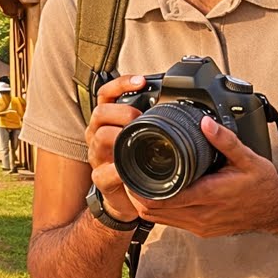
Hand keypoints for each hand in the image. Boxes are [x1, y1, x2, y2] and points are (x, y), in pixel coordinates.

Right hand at [85, 74, 146, 221]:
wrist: (128, 197)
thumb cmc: (137, 162)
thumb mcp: (143, 137)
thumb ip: (153, 120)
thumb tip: (179, 103)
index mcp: (108, 121)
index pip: (106, 94)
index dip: (121, 84)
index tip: (141, 81)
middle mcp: (98, 134)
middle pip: (99, 112)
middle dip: (120, 111)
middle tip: (138, 116)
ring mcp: (98, 156)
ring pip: (98, 137)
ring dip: (116, 135)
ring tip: (133, 137)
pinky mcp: (101, 178)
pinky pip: (103, 172)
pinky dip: (115, 170)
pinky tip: (126, 168)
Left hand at [129, 116, 277, 237]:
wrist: (277, 210)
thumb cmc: (262, 185)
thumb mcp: (247, 158)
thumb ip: (224, 140)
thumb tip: (204, 123)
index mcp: (209, 195)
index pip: (162, 198)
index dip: (140, 188)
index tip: (130, 173)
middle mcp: (202, 215)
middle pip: (154, 211)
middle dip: (136, 195)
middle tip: (128, 176)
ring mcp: (200, 226)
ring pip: (159, 220)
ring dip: (146, 204)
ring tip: (138, 184)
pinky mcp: (202, 230)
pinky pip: (172, 223)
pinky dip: (160, 211)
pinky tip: (158, 195)